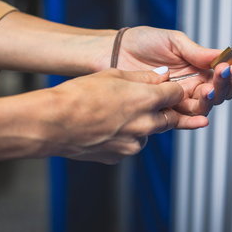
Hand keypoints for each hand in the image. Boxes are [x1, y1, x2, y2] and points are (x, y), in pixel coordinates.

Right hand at [34, 68, 208, 163]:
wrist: (54, 123)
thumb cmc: (79, 95)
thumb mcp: (113, 75)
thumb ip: (142, 77)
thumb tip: (161, 77)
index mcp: (146, 100)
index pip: (177, 95)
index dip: (171, 90)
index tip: (166, 88)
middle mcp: (146, 124)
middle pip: (170, 117)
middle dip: (163, 109)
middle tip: (146, 102)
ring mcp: (134, 144)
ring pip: (148, 132)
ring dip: (142, 124)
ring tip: (117, 114)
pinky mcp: (121, 156)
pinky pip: (131, 144)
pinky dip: (125, 136)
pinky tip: (106, 127)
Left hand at [114, 27, 231, 116]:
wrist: (115, 50)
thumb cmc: (141, 42)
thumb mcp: (173, 41)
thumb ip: (196, 51)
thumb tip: (220, 54)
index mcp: (195, 67)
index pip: (220, 76)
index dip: (230, 74)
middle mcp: (189, 85)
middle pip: (216, 94)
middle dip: (224, 86)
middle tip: (224, 75)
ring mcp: (176, 97)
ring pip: (201, 107)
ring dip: (210, 100)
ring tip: (208, 88)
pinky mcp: (162, 108)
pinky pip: (181, 119)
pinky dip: (193, 121)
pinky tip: (202, 119)